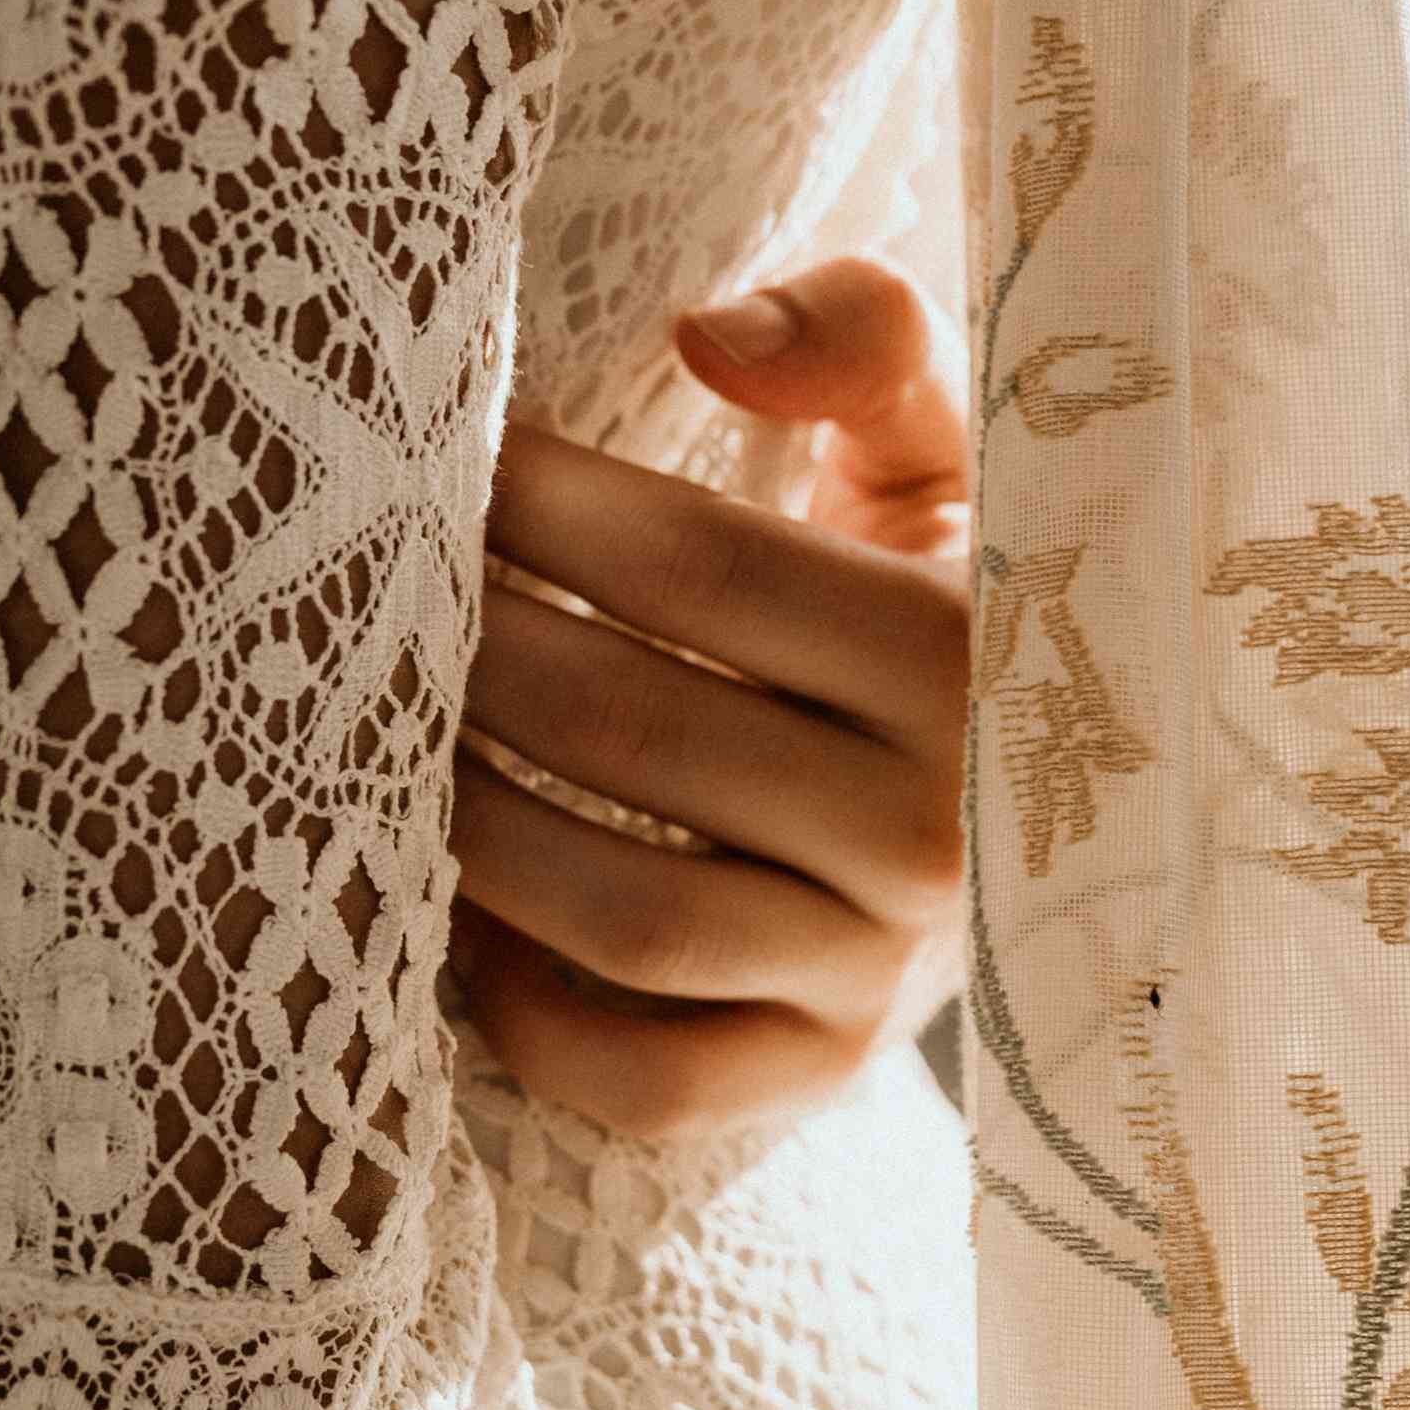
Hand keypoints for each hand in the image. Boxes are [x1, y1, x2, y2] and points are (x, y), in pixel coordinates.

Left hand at [449, 255, 969, 1138]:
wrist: (1042, 817)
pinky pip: (645, 1075)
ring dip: (471, 821)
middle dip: (468, 650)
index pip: (704, 568)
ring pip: (625, 915)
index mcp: (969, 659)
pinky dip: (528, 1006)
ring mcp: (876, 975)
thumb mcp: (942, 455)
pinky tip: (466, 910)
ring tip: (384, 737)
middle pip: (633, 732)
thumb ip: (863, 340)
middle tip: (367, 590)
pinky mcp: (818, 1075)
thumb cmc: (939, 605)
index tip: (440, 453)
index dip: (540, 505)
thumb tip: (707, 334)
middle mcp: (935, 834)